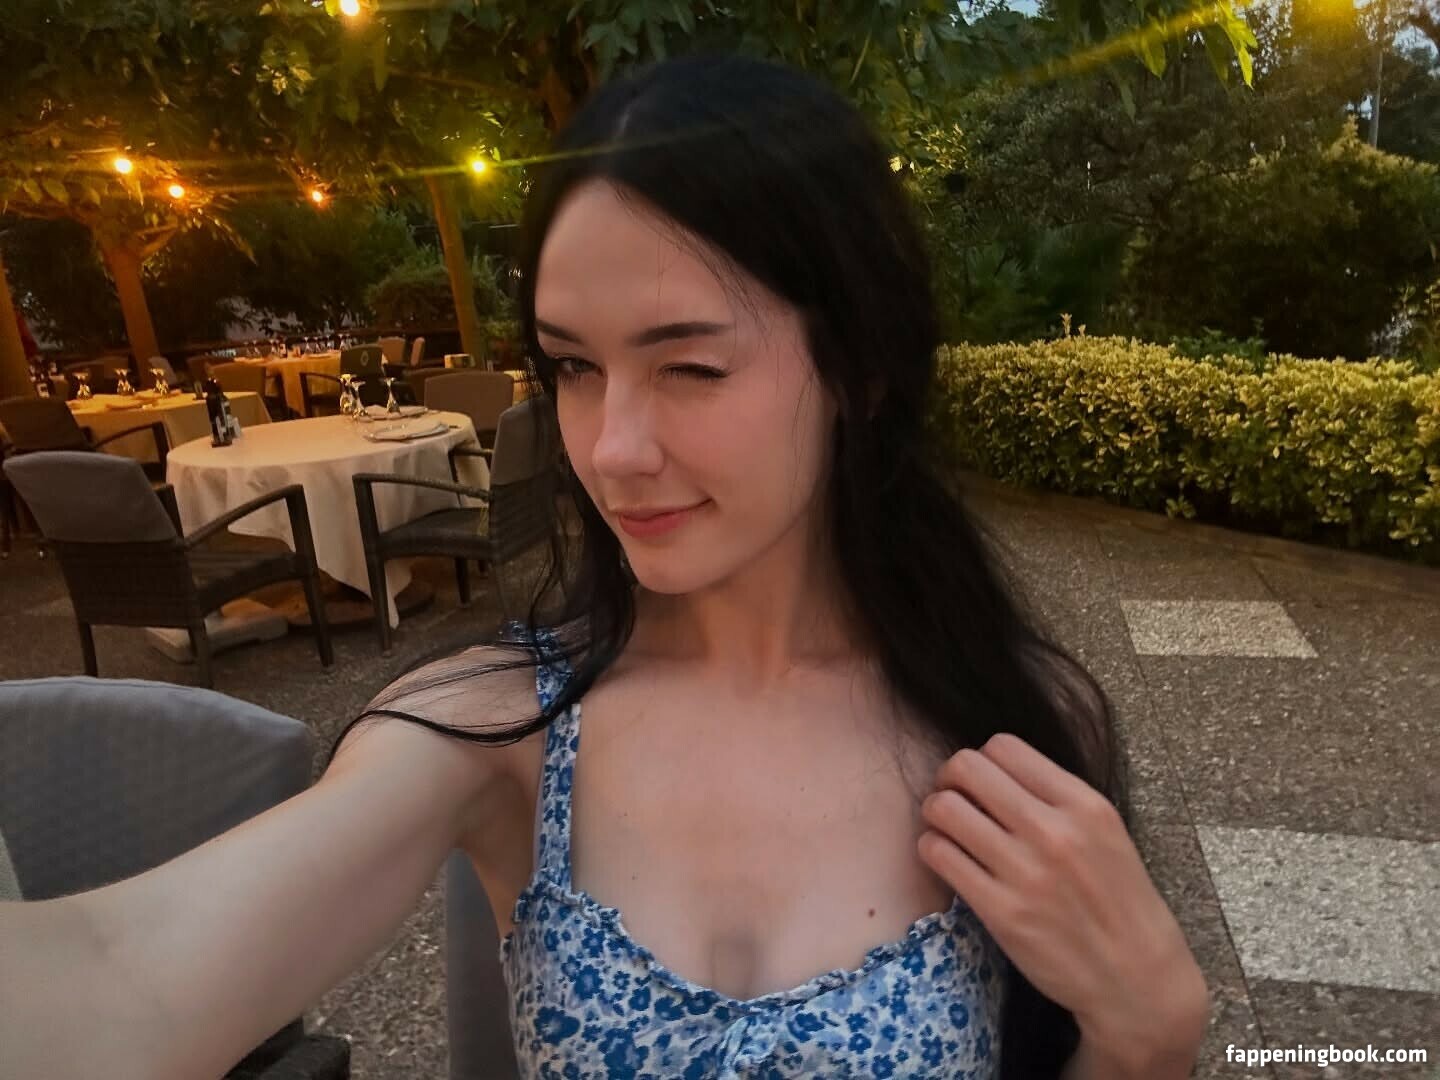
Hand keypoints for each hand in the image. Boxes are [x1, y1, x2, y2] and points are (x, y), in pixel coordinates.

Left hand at [917, 733, 1208, 1070]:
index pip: (1004, 747)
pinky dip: (933, 848)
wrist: (1136, 979)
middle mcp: (1053, 831)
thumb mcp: (1105, 833)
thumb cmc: (1118, 902)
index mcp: (1083, 804)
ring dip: (935, 812)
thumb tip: (993, 771)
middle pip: (966, 767)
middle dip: (950, 778)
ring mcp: (1025, 872)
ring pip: (944, 808)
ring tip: (946, 828)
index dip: (982, 759)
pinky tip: (947, 857)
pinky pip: (939, 855)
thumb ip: (1055, 798)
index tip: (980, 781)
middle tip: (952, 797)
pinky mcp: (1000, 911)